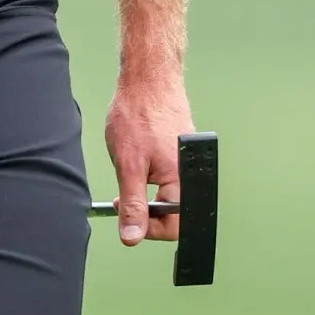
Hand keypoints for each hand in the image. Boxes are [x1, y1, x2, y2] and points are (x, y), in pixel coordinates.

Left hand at [105, 77, 193, 245]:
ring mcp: (187, 160)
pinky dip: (150, 172)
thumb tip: (132, 237)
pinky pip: (167, 174)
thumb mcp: (128, 164)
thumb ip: (132, 203)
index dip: (148, 228)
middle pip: (172, 212)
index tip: (127, 219)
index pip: (174, 226)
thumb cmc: (139, 114)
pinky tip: (139, 155)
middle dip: (145, 208)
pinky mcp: (180, 149)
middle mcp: (191, 173)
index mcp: (183, 181)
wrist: (148, 77)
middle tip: (123, 196)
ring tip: (131, 168)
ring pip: (168, 192)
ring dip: (146, 190)